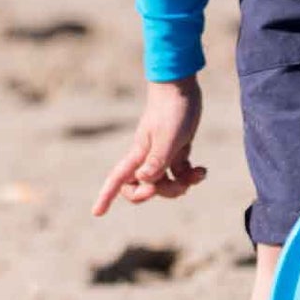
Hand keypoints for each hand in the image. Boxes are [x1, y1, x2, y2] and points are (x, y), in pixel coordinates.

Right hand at [91, 76, 206, 215]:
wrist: (180, 86)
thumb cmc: (172, 109)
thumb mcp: (168, 137)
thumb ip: (157, 161)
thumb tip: (145, 182)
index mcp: (139, 154)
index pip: (117, 179)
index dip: (106, 196)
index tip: (97, 213)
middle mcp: (147, 157)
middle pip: (144, 187)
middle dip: (161, 194)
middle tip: (180, 186)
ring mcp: (162, 154)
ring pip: (166, 182)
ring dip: (181, 186)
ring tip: (197, 174)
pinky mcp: (177, 150)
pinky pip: (180, 173)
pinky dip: (191, 176)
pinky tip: (202, 170)